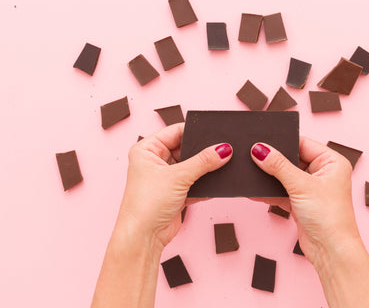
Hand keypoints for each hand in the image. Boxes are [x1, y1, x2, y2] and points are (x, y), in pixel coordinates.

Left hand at [118, 123, 232, 252]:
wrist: (144, 237)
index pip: (175, 131)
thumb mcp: (178, 176)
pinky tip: (216, 183)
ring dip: (205, 169)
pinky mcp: (175, 193)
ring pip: (192, 166)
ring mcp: (166, 178)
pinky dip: (205, 184)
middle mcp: (155, 162)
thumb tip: (223, 149)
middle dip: (203, 151)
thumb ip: (204, 161)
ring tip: (221, 165)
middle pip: (186, 148)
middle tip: (222, 149)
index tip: (215, 131)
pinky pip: (195, 182)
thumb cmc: (146, 205)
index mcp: (147, 150)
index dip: (195, 131)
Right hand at [250, 137, 360, 265]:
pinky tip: (255, 191)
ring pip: (285, 176)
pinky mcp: (302, 202)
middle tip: (254, 157)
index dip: (283, 142)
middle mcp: (323, 173)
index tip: (261, 141)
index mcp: (332, 162)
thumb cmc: (329, 217)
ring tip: (252, 174)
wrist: (330, 251)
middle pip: (292, 159)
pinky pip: (282, 191)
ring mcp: (312, 188)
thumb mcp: (301, 185)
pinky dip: (270, 192)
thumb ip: (278, 166)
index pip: (303, 143)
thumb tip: (260, 150)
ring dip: (270, 177)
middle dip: (274, 161)